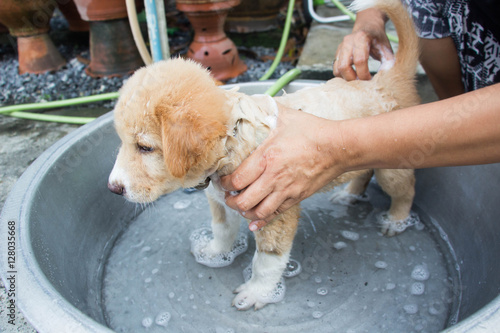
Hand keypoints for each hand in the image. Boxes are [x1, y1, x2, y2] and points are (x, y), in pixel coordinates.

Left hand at [221, 105, 345, 229]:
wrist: (338, 147)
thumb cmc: (313, 131)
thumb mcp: (285, 117)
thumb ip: (264, 111)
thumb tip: (250, 104)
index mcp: (267, 158)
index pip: (237, 180)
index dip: (224, 184)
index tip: (221, 180)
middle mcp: (274, 178)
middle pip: (243, 201)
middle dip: (230, 201)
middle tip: (227, 195)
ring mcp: (286, 190)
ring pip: (258, 212)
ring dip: (244, 211)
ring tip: (239, 205)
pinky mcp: (296, 198)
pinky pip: (275, 215)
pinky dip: (261, 220)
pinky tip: (254, 221)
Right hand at [333, 8, 393, 80]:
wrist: (368, 27)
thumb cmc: (377, 39)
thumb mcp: (386, 48)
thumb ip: (387, 62)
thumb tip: (383, 77)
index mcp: (361, 38)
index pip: (359, 61)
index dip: (364, 74)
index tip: (371, 80)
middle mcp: (348, 42)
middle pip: (344, 67)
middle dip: (353, 79)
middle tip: (362, 83)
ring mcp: (341, 47)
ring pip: (337, 69)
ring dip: (346, 78)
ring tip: (357, 80)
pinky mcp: (337, 53)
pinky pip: (336, 68)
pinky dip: (342, 75)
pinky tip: (352, 76)